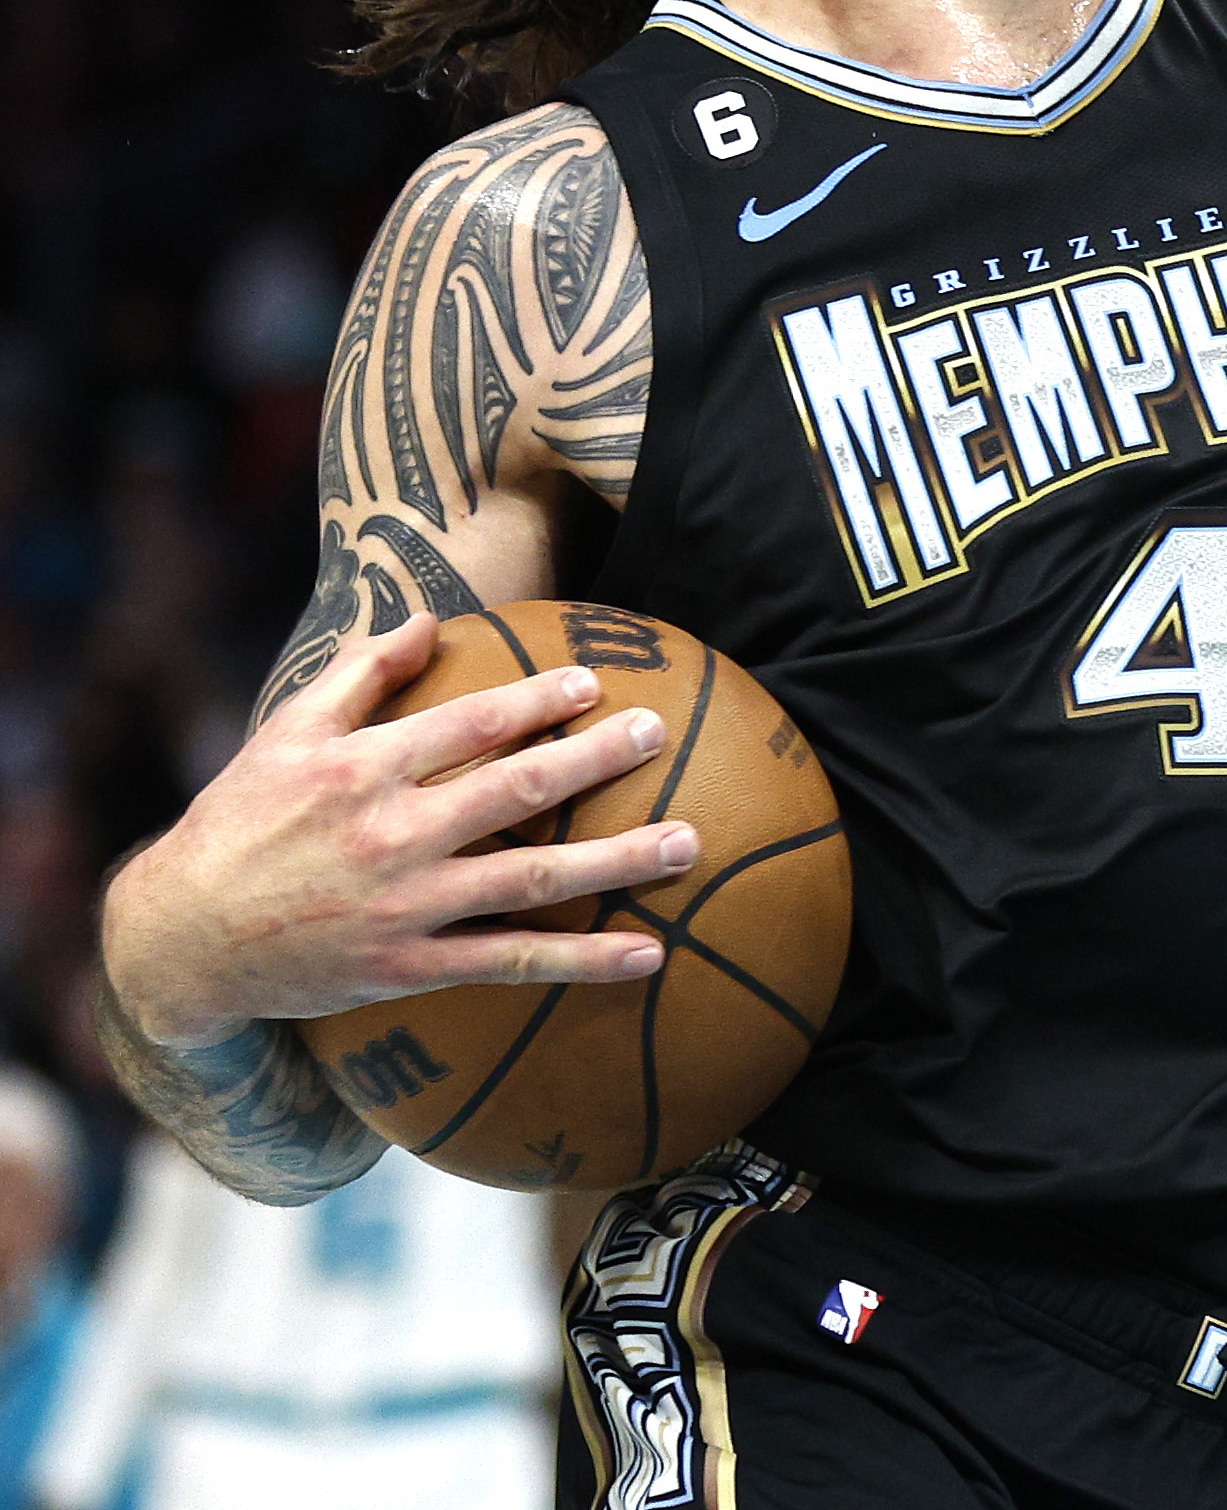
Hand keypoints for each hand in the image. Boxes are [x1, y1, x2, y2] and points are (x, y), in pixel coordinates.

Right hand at [99, 616, 694, 1050]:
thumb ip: (360, 673)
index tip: (594, 680)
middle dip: (594, 759)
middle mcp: (390, 836)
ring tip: (688, 840)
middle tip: (659, 731)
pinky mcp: (410, 968)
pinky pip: (512, 963)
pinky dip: (583, 960)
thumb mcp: (285, 735)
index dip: (535, 700)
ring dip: (616, 861)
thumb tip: (430, 619)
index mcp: (361, 772)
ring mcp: (405, 907)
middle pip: (514, 790)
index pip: (466, 724)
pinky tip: (649, 954)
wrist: (178, 941)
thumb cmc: (239, 823)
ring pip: (531, 879)